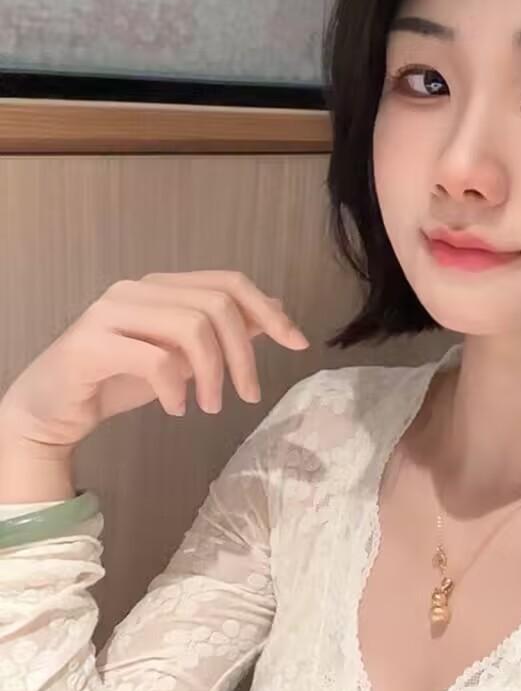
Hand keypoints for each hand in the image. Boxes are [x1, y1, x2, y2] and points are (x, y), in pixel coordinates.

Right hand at [0, 271, 309, 452]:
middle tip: (248, 395)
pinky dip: (176, 388)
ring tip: (211, 405)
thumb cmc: (117, 379)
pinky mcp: (92, 344)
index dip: (269, 311)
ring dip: (213, 374)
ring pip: (192, 327)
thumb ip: (221, 330)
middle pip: (218, 305)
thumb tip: (272, 311)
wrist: (51, 407)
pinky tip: (177, 408)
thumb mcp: (181, 355)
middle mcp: (137, 289)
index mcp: (162, 286)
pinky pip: (155, 360)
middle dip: (244, 354)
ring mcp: (111, 312)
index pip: (229, 282)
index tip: (297, 344)